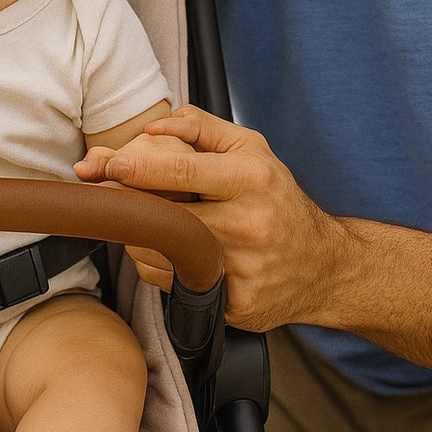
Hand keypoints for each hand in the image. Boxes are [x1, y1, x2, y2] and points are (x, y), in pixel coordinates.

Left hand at [90, 105, 349, 331]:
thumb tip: (152, 127)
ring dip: (140, 236)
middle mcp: (250, 225)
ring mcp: (244, 270)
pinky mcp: (236, 305)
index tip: (107, 164)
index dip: (137, 167)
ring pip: (162, 252)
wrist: (325, 266)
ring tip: (150, 222)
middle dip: (128, 203)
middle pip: (165, 215)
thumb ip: (200, 126)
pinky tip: (172, 252)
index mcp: (252, 179)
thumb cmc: (277, 197)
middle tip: (109, 192)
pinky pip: (172, 284)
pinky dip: (160, 266)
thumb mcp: (251, 148)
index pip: (181, 171)